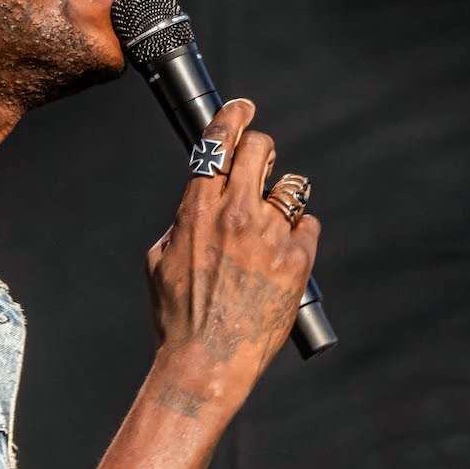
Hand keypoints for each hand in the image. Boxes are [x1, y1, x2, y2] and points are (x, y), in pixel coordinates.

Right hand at [145, 99, 320, 394]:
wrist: (208, 361)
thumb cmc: (177, 316)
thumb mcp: (160, 260)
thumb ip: (184, 222)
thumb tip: (201, 203)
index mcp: (198, 210)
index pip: (219, 142)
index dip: (233, 117)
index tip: (242, 108)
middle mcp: (237, 214)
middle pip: (261, 148)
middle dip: (261, 148)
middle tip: (261, 160)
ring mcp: (271, 236)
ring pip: (292, 188)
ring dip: (283, 198)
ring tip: (269, 227)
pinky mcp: (298, 260)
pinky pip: (309, 225)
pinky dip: (298, 234)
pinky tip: (282, 256)